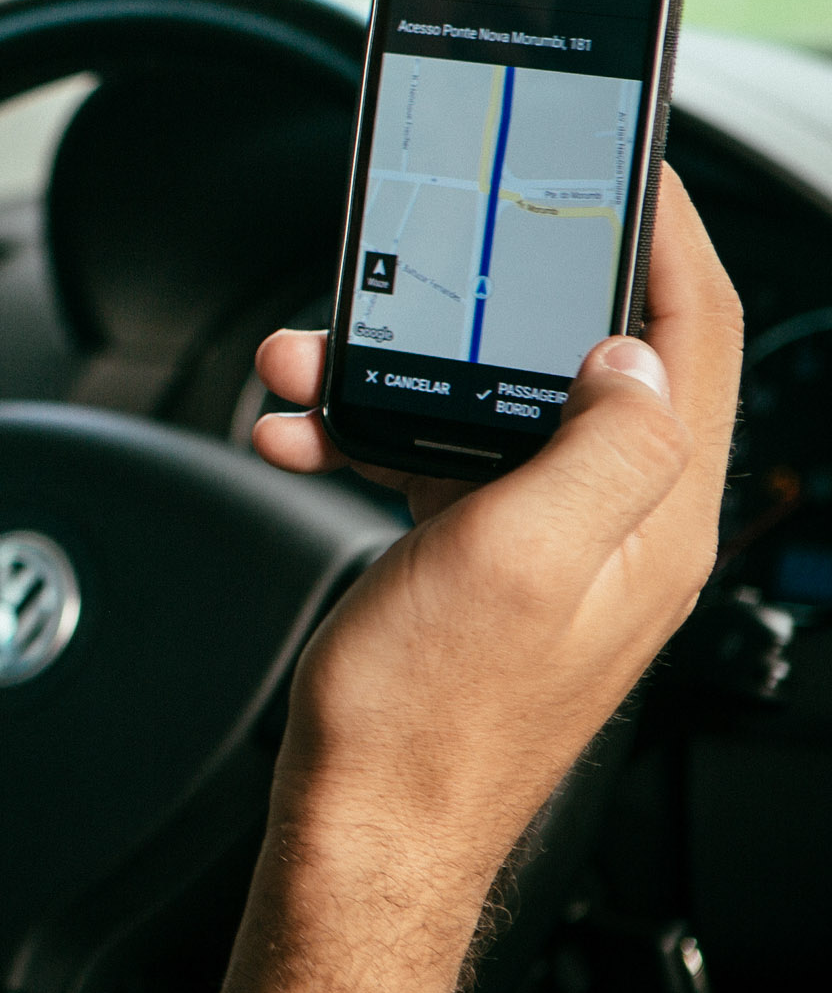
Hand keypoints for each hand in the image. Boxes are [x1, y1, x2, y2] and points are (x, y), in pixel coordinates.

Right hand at [249, 166, 741, 877]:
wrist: (361, 827)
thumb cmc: (430, 721)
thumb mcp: (521, 558)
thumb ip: (602, 447)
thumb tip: (635, 356)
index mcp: (654, 519)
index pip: (693, 339)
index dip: (668, 237)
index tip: (629, 165)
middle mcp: (617, 526)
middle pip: (583, 357)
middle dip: (486, 296)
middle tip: (428, 251)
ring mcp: (547, 545)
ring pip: (487, 401)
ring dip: (393, 367)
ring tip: (309, 363)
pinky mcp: (479, 561)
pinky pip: (431, 457)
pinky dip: (360, 429)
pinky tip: (299, 434)